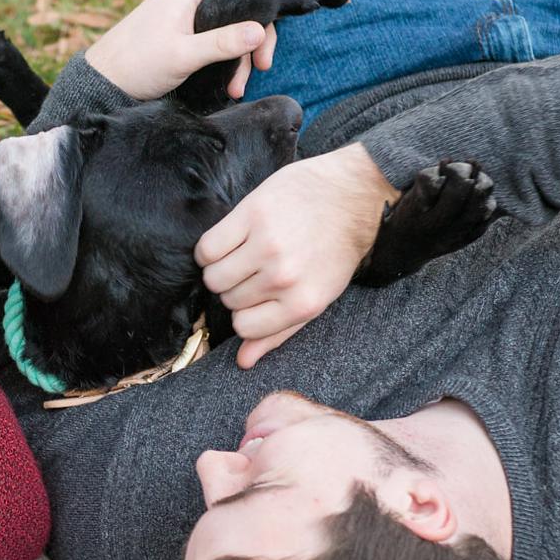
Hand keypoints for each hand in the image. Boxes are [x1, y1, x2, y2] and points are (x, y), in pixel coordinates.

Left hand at [85, 0, 279, 101]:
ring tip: (238, 87)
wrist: (104, 81)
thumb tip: (260, 31)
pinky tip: (228, 82)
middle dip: (254, 35)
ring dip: (239, 54)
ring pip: (228, 24)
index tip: (270, 25)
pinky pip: (214, 36)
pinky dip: (225, 56)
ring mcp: (185, 12)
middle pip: (239, 3)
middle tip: (262, 66)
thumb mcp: (184, 55)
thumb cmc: (137, 64)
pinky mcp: (181, 30)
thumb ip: (223, 43)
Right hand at [196, 143, 394, 367]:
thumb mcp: (317, 298)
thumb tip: (243, 361)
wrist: (351, 197)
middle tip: (256, 268)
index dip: (246, 312)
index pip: (244, 327)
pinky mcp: (252, 214)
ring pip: (214, 277)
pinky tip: (229, 241)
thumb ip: (280, 332)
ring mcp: (267, 245)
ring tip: (242, 255)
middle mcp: (284, 277)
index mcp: (302, 303)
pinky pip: (207, 248)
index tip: (257, 295)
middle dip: (237, 287)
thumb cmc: (334, 251)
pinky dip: (210, 249)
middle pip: (228, 300)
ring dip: (221, 269)